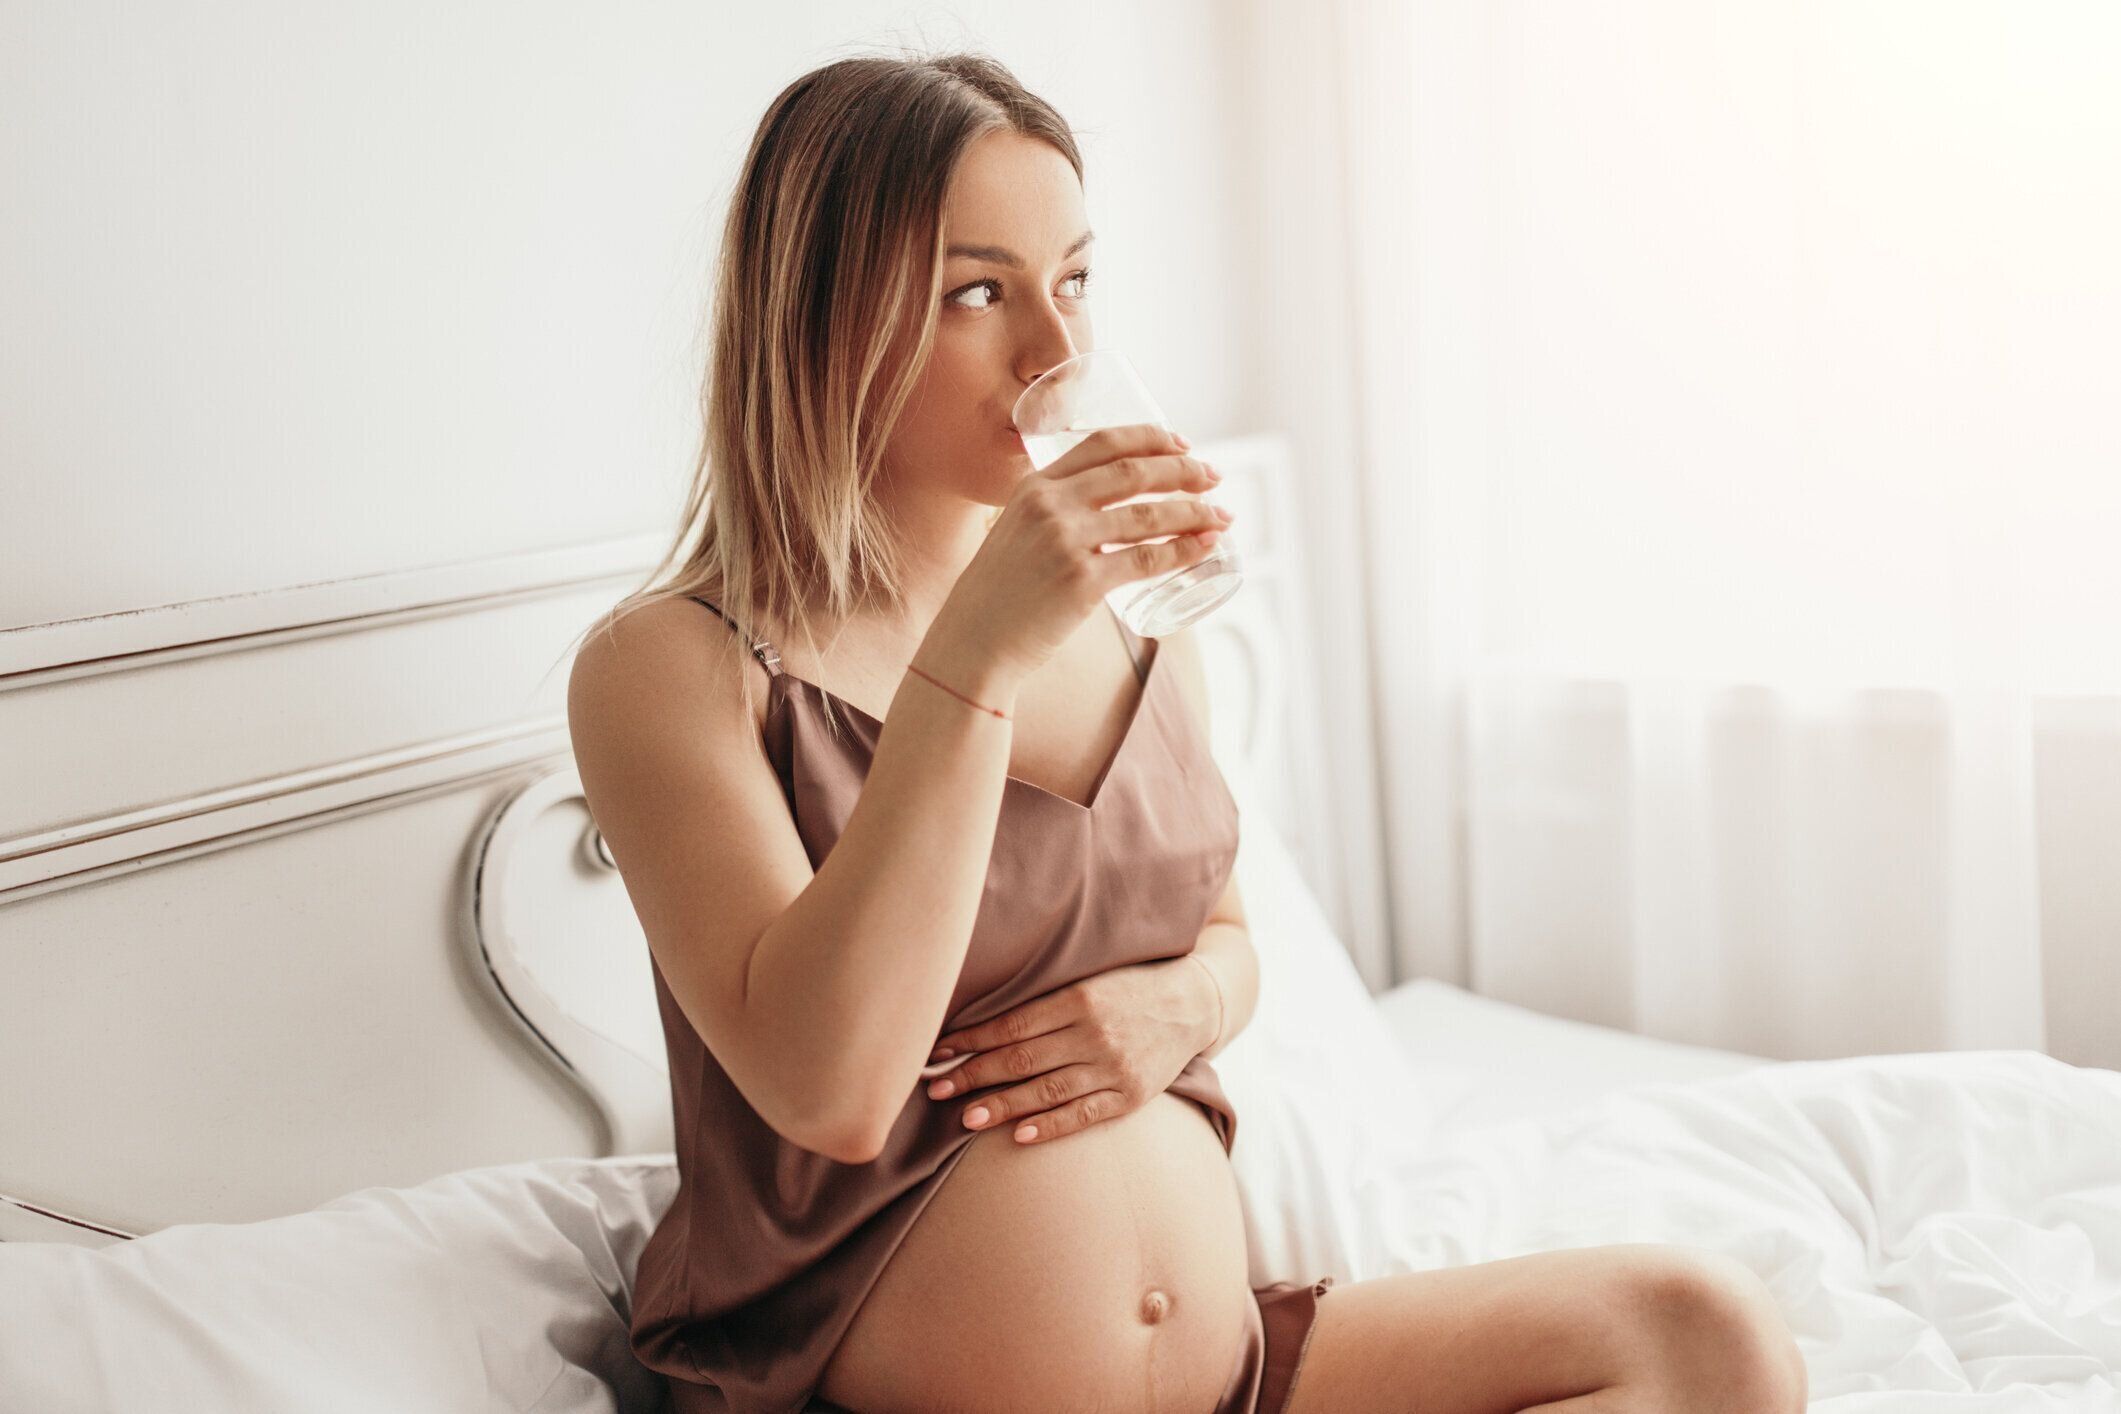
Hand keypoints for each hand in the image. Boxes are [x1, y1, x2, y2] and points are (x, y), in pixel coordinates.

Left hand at [923, 959, 1210, 1145]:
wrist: (1194, 1003)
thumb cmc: (1128, 986)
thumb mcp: (1088, 979)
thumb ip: (1045, 999)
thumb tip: (983, 1022)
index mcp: (1079, 999)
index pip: (1013, 1025)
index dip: (972, 1040)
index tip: (939, 1051)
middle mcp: (1095, 1034)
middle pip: (1022, 1059)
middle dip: (974, 1075)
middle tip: (936, 1089)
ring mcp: (1115, 1068)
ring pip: (1048, 1091)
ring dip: (1003, 1106)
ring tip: (966, 1119)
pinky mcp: (1132, 1095)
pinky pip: (1084, 1114)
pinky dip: (1050, 1126)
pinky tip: (1018, 1135)